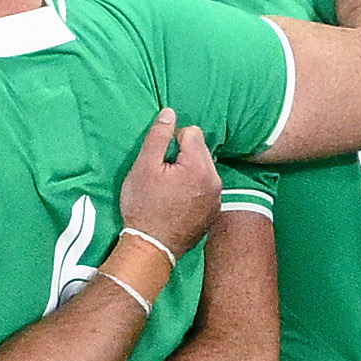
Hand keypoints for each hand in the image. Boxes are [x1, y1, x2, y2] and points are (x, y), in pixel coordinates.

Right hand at [117, 109, 219, 267]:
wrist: (152, 247)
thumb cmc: (144, 206)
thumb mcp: (143, 167)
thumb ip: (158, 137)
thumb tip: (170, 112)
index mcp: (199, 166)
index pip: (192, 132)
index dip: (172, 142)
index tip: (160, 161)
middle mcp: (215, 180)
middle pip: (200, 151)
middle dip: (182, 157)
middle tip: (162, 178)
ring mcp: (217, 198)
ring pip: (203, 170)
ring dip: (188, 174)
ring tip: (169, 192)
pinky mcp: (214, 212)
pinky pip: (205, 189)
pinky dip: (194, 191)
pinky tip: (178, 204)